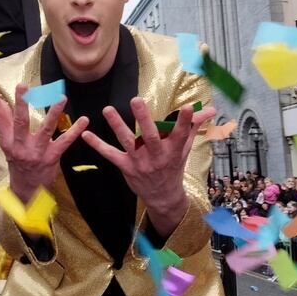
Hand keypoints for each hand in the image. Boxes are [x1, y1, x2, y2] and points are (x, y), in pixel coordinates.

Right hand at [0, 83, 88, 204]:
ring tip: (61, 98)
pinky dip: (75, 131)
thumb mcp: (8, 144)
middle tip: (23, 86)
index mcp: (7, 142)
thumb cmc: (18, 161)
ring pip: (46, 129)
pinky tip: (84, 120)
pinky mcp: (52, 157)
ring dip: (54, 112)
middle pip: (20, 123)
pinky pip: (64, 142)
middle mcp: (20, 147)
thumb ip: (5, 122)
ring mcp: (37, 153)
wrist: (27, 190)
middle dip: (21, 104)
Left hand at [80, 98, 216, 237]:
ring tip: (108, 109)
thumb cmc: (174, 165)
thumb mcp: (186, 147)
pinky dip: (97, 145)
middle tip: (136, 99)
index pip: (181, 134)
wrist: (163, 196)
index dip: (185, 121)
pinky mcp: (126, 167)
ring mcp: (140, 162)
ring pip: (128, 142)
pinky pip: (110, 155)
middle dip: (143, 118)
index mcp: (174, 150)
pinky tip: (85, 134)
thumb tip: (211, 109)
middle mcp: (156, 156)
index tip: (187, 107)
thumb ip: (194, 125)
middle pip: (150, 136)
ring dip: (117, 125)